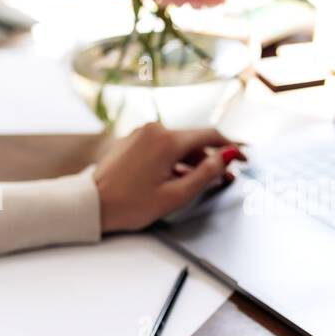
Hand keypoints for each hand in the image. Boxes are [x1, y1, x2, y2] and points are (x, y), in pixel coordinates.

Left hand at [94, 122, 243, 232]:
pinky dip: (172, 160)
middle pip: (193, 140)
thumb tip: (226, 157)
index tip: (243, 157)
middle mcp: (154, 130)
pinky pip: (160, 146)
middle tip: (222, 178)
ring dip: (190, 161)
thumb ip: (206, 174)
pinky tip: (172, 179)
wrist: (91, 205)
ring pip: (176, 144)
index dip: (231, 147)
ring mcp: (140, 134)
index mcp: (167, 140)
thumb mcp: (176, 195)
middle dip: (210, 158)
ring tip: (195, 184)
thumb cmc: (130, 205)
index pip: (211, 135)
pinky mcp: (131, 141)